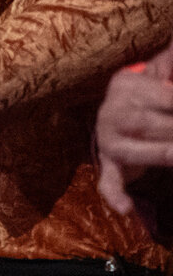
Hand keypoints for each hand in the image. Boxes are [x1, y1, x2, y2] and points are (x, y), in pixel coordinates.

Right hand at [97, 45, 172, 223]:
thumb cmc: (150, 92)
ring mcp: (108, 140)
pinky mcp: (109, 163)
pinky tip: (128, 210)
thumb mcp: (160, 74)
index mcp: (127, 85)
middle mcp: (112, 111)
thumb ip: (168, 65)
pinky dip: (116, 195)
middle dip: (172, 133)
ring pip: (141, 151)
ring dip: (162, 154)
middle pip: (154, 124)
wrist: (116, 109)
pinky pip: (108, 181)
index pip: (166, 97)